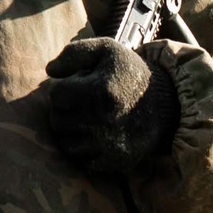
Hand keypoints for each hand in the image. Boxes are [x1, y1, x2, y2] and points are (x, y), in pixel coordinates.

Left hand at [44, 36, 180, 174]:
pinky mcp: (114, 161)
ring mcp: (110, 144)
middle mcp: (105, 120)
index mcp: (101, 91)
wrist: (163, 105)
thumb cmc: (128, 74)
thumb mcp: (106, 50)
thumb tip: (50, 71)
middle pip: (57, 119)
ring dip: (70, 129)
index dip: (65, 88)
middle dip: (65, 109)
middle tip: (82, 103)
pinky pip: (80, 159)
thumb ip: (74, 52)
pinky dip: (81, 148)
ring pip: (65, 141)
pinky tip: (93, 134)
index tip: (81, 86)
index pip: (57, 95)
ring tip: (86, 117)